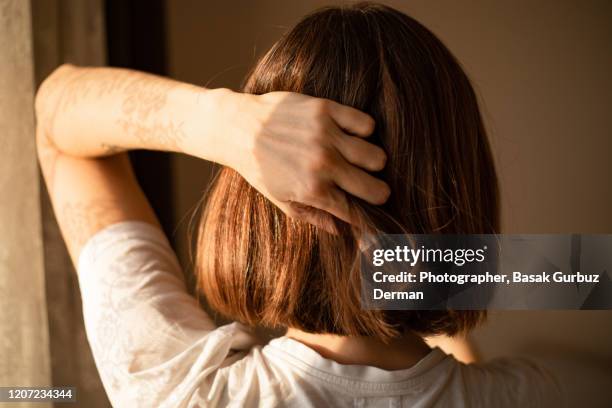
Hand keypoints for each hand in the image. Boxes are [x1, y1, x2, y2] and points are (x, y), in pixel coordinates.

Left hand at [221, 90, 389, 226]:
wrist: (238, 128)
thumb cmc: (260, 168)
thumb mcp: (281, 200)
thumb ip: (313, 216)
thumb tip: (340, 231)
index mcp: (312, 191)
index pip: (356, 212)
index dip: (366, 216)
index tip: (370, 212)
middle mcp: (323, 165)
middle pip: (376, 188)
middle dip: (376, 192)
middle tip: (369, 187)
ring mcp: (326, 136)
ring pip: (377, 157)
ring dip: (372, 162)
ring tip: (358, 160)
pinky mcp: (326, 110)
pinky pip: (366, 124)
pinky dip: (364, 132)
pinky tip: (350, 135)